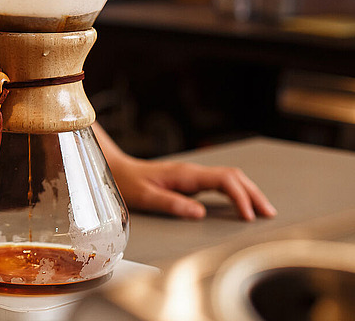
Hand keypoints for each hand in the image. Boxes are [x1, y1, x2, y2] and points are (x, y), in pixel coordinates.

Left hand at [110, 155, 276, 220]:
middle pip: (233, 176)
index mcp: (185, 174)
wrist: (116, 170)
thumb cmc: (128, 183)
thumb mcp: (145, 197)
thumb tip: (198, 213)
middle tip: (269, 214)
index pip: (223, 180)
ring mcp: (193, 175)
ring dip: (248, 192)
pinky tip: (243, 204)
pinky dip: (237, 192)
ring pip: (230, 178)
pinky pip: (221, 183)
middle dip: (253, 194)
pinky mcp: (191, 180)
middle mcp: (192, 172)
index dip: (240, 197)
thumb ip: (171, 204)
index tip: (248, 216)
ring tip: (263, 211)